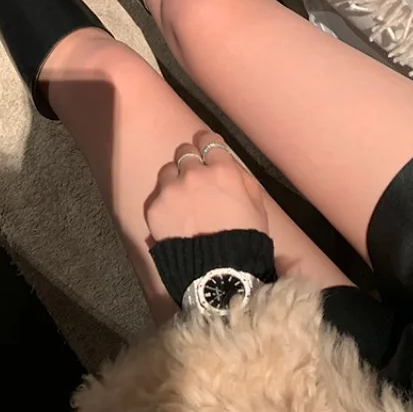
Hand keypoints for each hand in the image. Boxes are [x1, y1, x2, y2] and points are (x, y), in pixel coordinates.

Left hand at [145, 129, 268, 242]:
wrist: (218, 271)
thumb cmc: (245, 238)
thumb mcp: (257, 204)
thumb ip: (241, 178)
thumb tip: (227, 165)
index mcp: (222, 170)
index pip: (208, 141)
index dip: (207, 145)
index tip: (206, 152)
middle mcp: (194, 173)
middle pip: (185, 152)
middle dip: (191, 163)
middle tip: (196, 181)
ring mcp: (171, 189)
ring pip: (168, 171)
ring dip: (175, 181)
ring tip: (183, 201)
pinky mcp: (155, 207)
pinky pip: (157, 195)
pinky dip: (165, 203)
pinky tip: (175, 218)